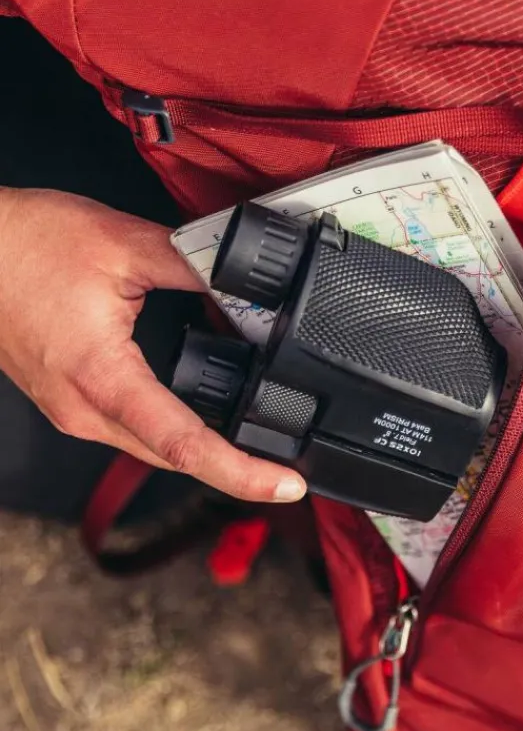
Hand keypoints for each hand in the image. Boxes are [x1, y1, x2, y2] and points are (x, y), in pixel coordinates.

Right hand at [0, 188, 305, 502]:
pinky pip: (135, 433)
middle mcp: (86, 410)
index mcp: (102, 379)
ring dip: (208, 457)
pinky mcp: (71, 402)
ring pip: (155, 451)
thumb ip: (193, 267)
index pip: (186, 444)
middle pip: (176, 461)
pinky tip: (208, 423)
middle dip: (237, 474)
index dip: (243, 473)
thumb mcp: (123, 244)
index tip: (286, 486)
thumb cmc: (23, 245)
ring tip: (261, 458)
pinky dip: (176, 435)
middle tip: (289, 479)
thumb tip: (244, 287)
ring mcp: (75, 412)